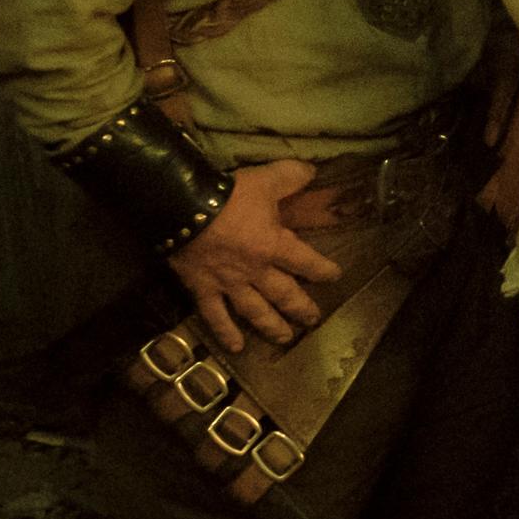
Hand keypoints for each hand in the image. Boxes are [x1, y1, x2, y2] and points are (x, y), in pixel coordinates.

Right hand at [167, 161, 344, 353]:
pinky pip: (215, 316)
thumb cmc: (227, 195)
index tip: (335, 277)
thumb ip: (292, 176)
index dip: (323, 270)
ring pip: (255, 311)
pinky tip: (236, 348)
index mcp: (274, 245)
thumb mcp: (266, 179)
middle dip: (301, 308)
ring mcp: (229, 284)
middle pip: (284, 294)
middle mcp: (256, 271)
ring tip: (285, 338)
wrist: (182, 208)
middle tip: (313, 320)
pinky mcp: (202, 289)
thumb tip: (313, 171)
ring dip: (272, 326)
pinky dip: (225, 332)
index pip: (306, 261)